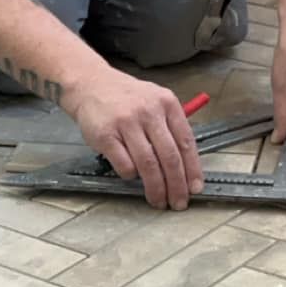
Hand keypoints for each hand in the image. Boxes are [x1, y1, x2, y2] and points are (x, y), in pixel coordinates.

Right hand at [73, 69, 203, 209]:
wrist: (90, 84)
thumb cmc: (125, 99)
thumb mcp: (154, 102)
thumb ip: (170, 128)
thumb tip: (184, 168)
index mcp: (166, 103)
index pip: (186, 142)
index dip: (192, 169)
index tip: (195, 188)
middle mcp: (149, 111)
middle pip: (169, 157)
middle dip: (176, 185)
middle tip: (178, 202)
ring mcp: (126, 122)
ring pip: (148, 164)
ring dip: (156, 188)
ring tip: (158, 200)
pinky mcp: (106, 135)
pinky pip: (124, 165)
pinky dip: (131, 176)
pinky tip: (132, 177)